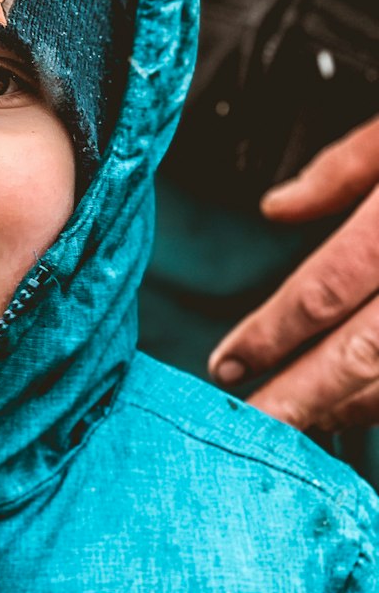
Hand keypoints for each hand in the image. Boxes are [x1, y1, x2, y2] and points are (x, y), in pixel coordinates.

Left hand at [208, 116, 378, 430]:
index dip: (272, 332)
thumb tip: (277, 209)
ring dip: (354, 407)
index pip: (328, 287)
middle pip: (365, 352)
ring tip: (306, 422)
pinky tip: (367, 408)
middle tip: (253, 425)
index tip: (228, 363)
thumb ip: (347, 166)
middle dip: (303, 396)